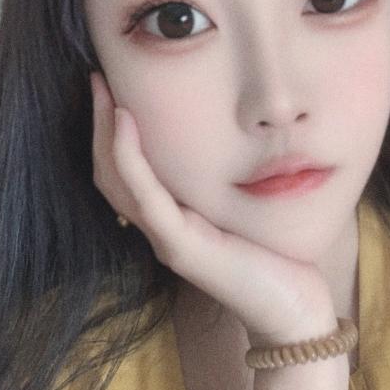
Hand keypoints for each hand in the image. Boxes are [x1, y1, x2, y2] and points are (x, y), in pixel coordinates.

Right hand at [90, 71, 336, 346]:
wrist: (293, 310)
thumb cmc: (277, 259)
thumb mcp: (246, 211)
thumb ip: (228, 183)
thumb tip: (238, 136)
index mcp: (174, 222)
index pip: (124, 174)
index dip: (110, 133)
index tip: (111, 87)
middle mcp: (162, 230)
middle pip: (109, 174)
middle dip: (98, 125)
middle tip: (96, 78)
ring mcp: (167, 239)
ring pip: (116, 181)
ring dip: (105, 132)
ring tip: (102, 89)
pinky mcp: (181, 247)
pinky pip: (145, 195)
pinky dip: (128, 155)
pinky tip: (126, 119)